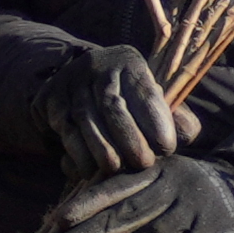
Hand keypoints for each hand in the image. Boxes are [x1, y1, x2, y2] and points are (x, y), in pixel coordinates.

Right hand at [45, 40, 182, 178]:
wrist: (82, 81)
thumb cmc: (129, 97)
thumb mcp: (155, 98)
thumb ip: (176, 116)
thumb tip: (186, 134)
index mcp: (129, 62)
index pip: (143, 90)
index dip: (155, 121)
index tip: (166, 147)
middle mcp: (96, 66)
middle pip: (112, 105)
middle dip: (129, 139)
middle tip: (143, 164)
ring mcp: (68, 82)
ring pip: (83, 118)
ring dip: (101, 150)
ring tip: (116, 170)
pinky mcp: (48, 99)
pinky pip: (62, 129)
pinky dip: (77, 153)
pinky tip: (90, 170)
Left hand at [47, 148, 233, 232]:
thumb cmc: (185, 189)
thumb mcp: (160, 174)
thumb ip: (125, 189)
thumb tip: (73, 218)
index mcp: (159, 170)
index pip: (117, 187)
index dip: (86, 203)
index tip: (59, 220)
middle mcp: (176, 190)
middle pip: (124, 217)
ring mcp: (192, 218)